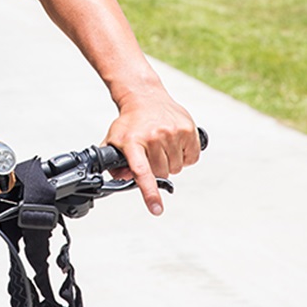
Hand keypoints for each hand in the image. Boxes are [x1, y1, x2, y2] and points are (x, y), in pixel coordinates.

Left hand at [104, 94, 200, 215]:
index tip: (157, 209)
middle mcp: (153, 136)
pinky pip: (191, 158)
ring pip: (177, 168)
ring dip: (170, 162)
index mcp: (133, 142)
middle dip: (156, 170)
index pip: (142, 172)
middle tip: (150, 154)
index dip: (150, 193)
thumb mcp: (114, 141)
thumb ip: (114, 164)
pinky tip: (174, 144)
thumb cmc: (130, 122)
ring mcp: (172, 132)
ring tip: (161, 146)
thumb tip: (123, 179)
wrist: (145, 97)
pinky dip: (185, 156)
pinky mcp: (188, 129)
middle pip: (162, 173)